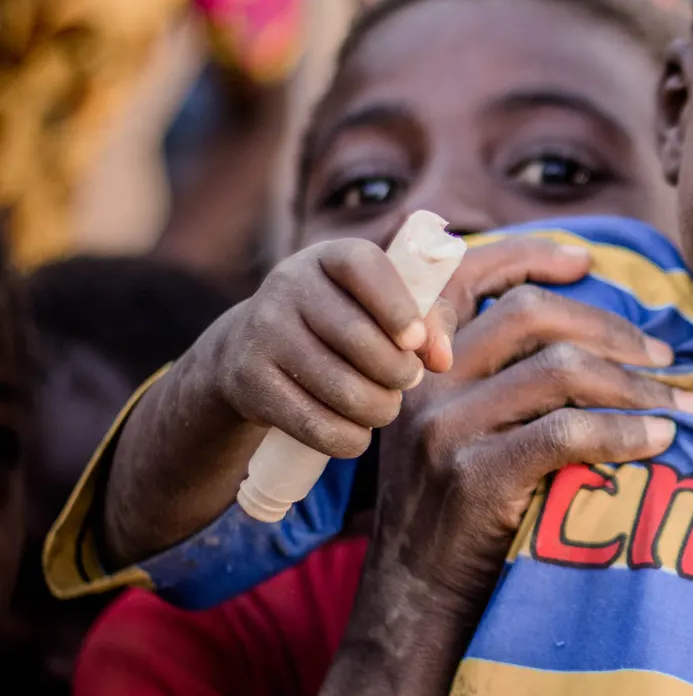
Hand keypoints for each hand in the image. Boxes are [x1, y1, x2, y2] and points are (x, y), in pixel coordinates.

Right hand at [208, 238, 458, 459]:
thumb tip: (442, 358)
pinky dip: (347, 438)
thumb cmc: (344, 321)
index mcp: (330, 257)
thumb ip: (430, 321)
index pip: (363, 266)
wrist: (252, 347)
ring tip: (384, 407)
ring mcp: (263, 331)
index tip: (415, 342)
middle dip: (398, 372)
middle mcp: (289, 284)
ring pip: (341, 388)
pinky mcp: (247, 380)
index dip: (397, 306)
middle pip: (358, 338)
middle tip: (406, 381)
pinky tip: (356, 432)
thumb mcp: (385, 306)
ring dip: (378, 409)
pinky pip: (313, 423)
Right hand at [367, 237, 692, 612]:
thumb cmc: (454, 515)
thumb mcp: (451, 430)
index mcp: (418, 360)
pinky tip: (660, 441)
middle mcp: (423, 383)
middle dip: (611, 327)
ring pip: (559, 369)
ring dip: (634, 382)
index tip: (586, 260)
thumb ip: (492, 378)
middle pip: (532, 316)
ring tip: (680, 403)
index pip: (465, 274)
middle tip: (666, 353)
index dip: (527, 254)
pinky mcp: (473, 476)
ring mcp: (443, 429)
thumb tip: (588, 335)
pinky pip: (568, 433)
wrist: (413, 606)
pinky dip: (626, 431)